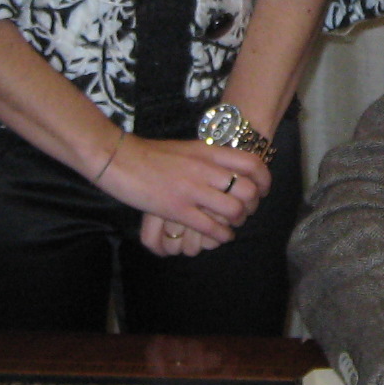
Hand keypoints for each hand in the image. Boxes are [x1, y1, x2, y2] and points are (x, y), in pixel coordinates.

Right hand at [100, 135, 271, 248]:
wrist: (119, 157)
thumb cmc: (150, 154)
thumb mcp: (187, 148)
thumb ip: (207, 157)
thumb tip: (224, 167)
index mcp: (208, 151)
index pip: (251, 163)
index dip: (264, 179)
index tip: (263, 190)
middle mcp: (205, 169)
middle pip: (247, 189)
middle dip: (252, 205)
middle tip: (247, 211)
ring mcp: (192, 189)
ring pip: (233, 209)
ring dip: (237, 221)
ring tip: (232, 225)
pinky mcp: (177, 208)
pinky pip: (210, 226)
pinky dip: (221, 234)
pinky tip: (221, 236)